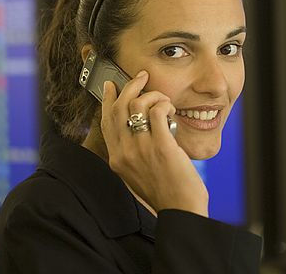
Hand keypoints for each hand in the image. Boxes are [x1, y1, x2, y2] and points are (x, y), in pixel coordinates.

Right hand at [101, 71, 208, 216]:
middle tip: (143, 77)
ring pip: (137, 104)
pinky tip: (171, 110)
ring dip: (154, 95)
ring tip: (165, 102)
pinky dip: (165, 104)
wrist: (180, 208)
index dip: (108, 99)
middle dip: (131, 86)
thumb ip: (131, 150)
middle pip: (119, 107)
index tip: (112, 85)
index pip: (105, 121)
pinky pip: (158, 111)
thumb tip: (135, 122)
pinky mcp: (161, 146)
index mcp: (116, 159)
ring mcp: (141, 149)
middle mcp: (124, 152)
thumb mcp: (136, 172)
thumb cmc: (163, 189)